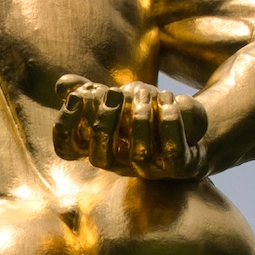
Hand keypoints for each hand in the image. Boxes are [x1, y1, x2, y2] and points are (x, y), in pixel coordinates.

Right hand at [53, 76, 208, 178]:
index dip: (64, 128)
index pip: (68, 150)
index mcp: (100, 149)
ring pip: (138, 153)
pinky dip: (169, 122)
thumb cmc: (148, 116)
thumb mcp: (118, 100)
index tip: (75, 99)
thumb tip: (62, 85)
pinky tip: (167, 99)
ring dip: (140, 119)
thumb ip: (88, 92)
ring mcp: (150, 169)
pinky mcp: (180, 165)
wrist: (192, 130)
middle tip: (115, 93)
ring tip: (146, 93)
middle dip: (104, 121)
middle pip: (99, 157)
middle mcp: (120, 165)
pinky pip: (173, 149)